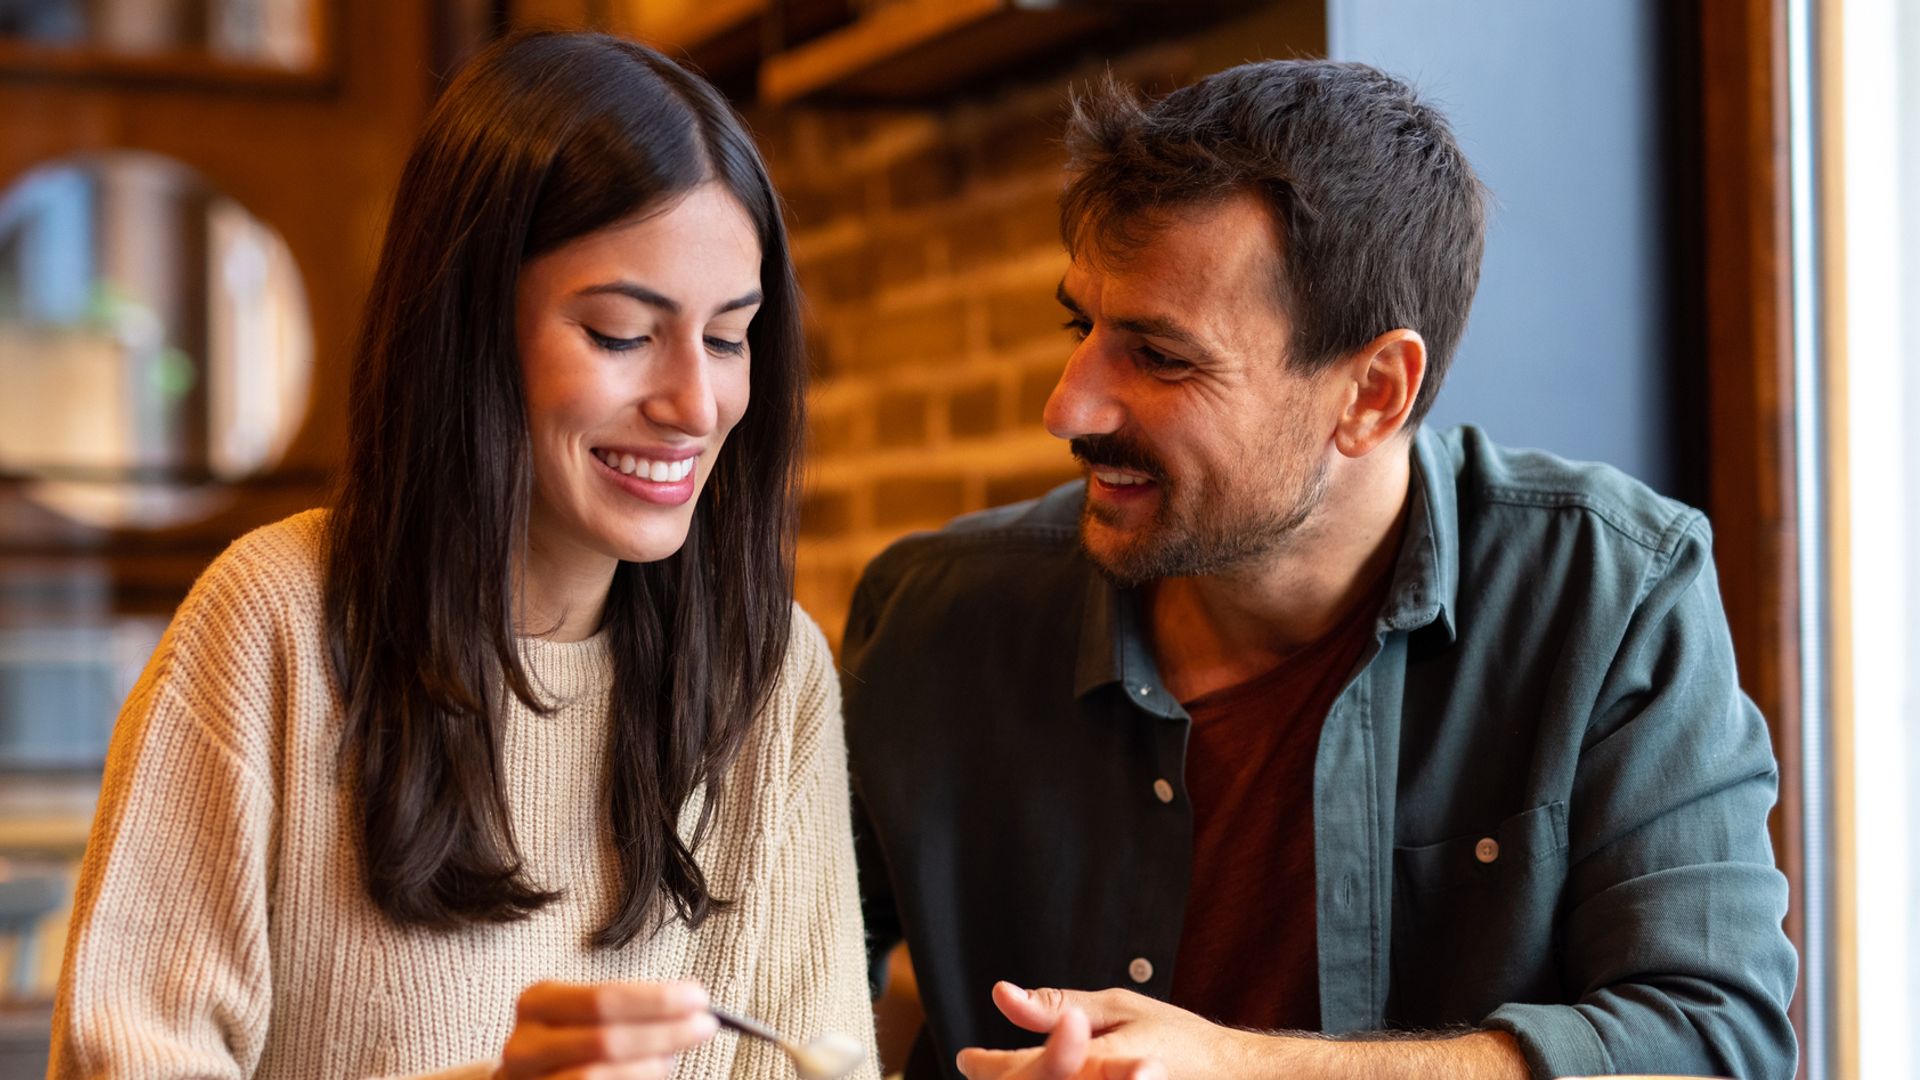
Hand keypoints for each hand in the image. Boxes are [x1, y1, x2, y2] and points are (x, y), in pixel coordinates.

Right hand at [498, 980, 718, 1079]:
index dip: (655, 1001)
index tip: (699, 998)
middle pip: (605, 1040)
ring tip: (673, 1057)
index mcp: (537, 1003)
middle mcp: (524, 1045)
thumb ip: (627, 1010)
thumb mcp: (585, 1014)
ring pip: (595, 1076)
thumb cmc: (570, 1040)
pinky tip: (653, 1075)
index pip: (603, 998)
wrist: (527, 1078)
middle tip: (705, 1026)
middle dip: (663, 1033)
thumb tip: (691, 1008)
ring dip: (649, 1067)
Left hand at [956, 982, 1243, 1079]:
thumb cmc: (1177, 1040)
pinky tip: (1046, 1077)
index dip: (989, 1066)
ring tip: (1006, 1074)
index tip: (969, 1059)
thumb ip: (1057, 1006)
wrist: (1231, 1078)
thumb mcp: (1116, 1008)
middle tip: (980, 1067)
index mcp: (1098, 1064)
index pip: (1026, 1069)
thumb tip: (1002, 995)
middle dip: (1005, 1077)